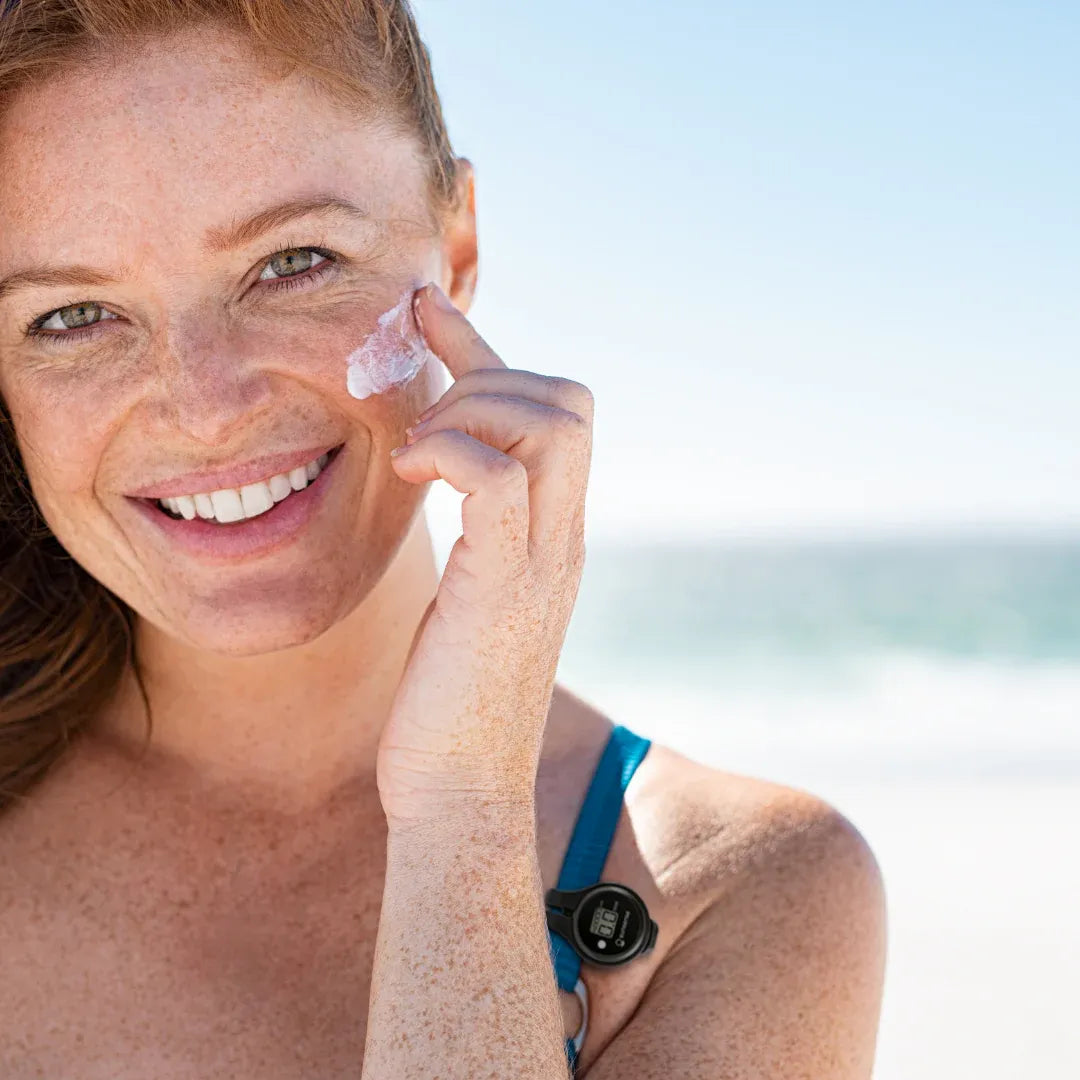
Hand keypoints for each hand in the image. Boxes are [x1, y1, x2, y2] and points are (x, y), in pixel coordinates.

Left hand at [376, 282, 592, 826]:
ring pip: (547, 423)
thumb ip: (475, 538)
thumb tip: (443, 486)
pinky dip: (452, 452)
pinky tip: (409, 477)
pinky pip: (499, 479)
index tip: (425, 311)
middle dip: (485, 378)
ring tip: (413, 460)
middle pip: (567, 398)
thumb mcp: (467, 598)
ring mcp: (541, 562)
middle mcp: (561, 538)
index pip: (549, 410)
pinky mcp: (502, 588)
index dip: (484, 349)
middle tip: (421, 426)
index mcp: (551, 535)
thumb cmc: (449, 701)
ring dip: (468, 411)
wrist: (459, 792)